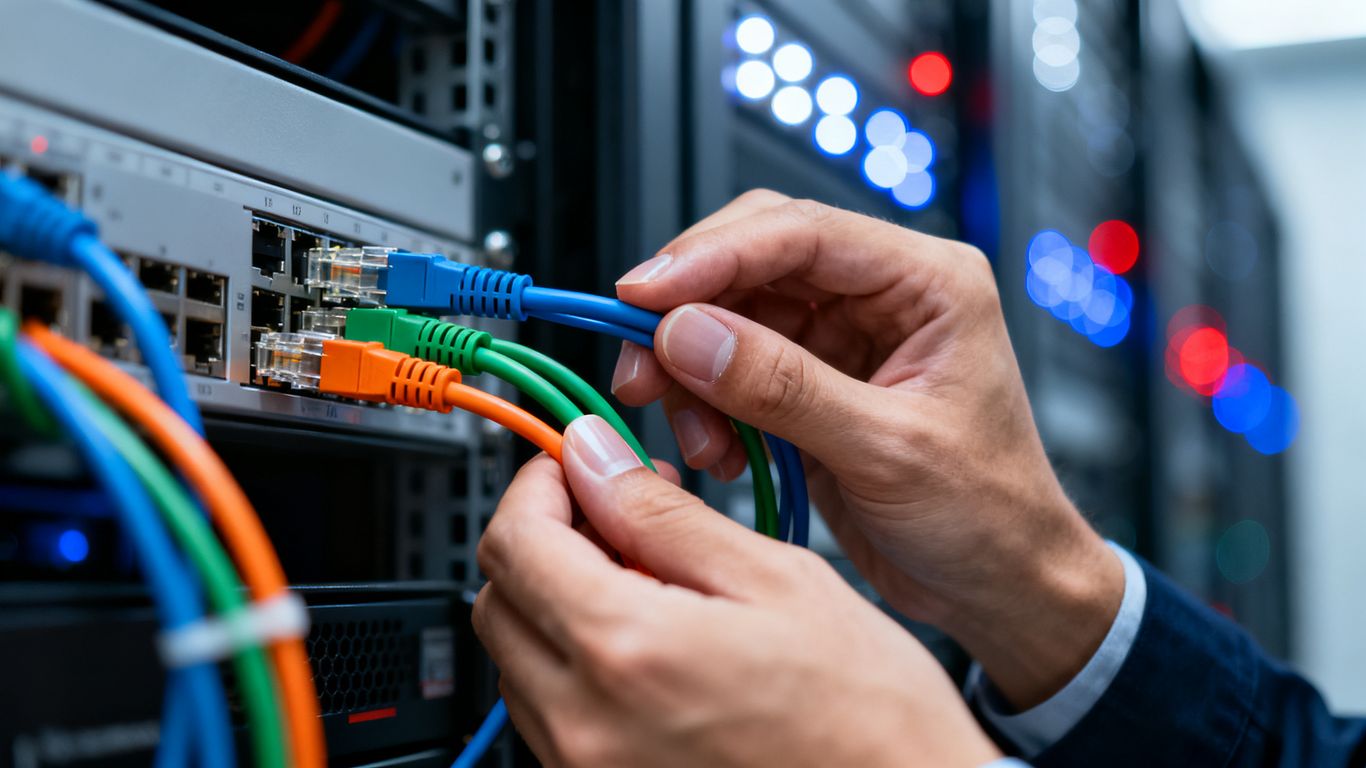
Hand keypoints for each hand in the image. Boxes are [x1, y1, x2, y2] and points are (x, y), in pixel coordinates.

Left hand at [474, 416, 1000, 767]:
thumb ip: (665, 516)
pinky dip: (581, 665)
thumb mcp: (777, 580)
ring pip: (520, 661)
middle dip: (544, 539)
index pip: (515, 539)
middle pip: (500, 601)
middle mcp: (587, 726)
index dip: (540, 483)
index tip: (579, 464)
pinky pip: (553, 717)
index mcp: (627, 652)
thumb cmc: (870, 717)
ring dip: (560, 603)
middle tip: (615, 513)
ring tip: (650, 582)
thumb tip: (596, 460)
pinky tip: (654, 647)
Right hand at [611, 190, 1124, 707]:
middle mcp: (881, 297)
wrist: (1001, 586)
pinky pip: (732, 370)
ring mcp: (842, 340)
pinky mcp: (810, 385)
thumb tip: (689, 333)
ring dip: (691, 370)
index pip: (802, 232)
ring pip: (731, 315)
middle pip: (754, 260)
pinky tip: (717, 451)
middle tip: (641, 361)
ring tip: (695, 434)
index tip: (642, 294)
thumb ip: (784, 387)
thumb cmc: (988, 514)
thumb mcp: (886, 451)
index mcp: (927, 282)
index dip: (711, 255)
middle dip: (687, 309)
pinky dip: (706, 405)